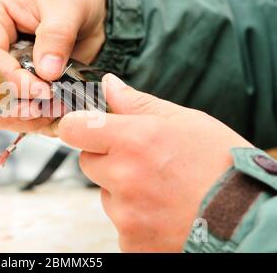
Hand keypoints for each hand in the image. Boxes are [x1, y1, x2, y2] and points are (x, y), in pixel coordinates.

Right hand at [0, 0, 105, 133]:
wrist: (87, 11)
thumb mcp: (68, 6)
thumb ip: (57, 35)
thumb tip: (46, 71)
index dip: (11, 79)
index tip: (43, 90)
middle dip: (12, 103)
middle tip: (45, 107)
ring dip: (20, 117)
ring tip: (52, 111)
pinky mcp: (11, 87)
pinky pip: (9, 114)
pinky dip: (28, 121)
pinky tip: (51, 115)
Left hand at [58, 74, 252, 251]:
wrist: (251, 218)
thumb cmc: (223, 165)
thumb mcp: (185, 121)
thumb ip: (138, 104)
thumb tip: (109, 84)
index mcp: (133, 140)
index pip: (75, 129)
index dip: (79, 126)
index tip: (89, 128)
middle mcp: (124, 177)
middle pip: (88, 162)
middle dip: (107, 159)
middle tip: (143, 160)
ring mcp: (127, 214)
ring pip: (106, 194)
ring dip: (123, 191)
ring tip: (162, 190)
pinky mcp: (131, 243)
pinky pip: (120, 223)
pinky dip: (135, 218)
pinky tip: (163, 212)